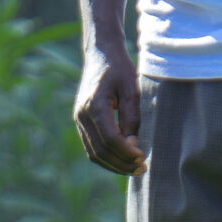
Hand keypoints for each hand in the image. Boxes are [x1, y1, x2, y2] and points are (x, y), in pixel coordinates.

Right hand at [74, 51, 146, 175]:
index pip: (109, 139)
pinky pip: (92, 147)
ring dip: (114, 165)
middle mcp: (82, 115)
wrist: (101, 53)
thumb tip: (132, 144)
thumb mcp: (131, 89)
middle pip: (100, 151)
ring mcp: (79, 119)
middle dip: (121, 164)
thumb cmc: (119, 68)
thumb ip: (131, 117)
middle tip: (142, 169)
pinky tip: (123, 159)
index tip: (143, 158)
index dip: (126, 153)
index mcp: (94, 105)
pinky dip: (107, 157)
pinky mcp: (81, 121)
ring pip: (93, 153)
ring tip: (135, 168)